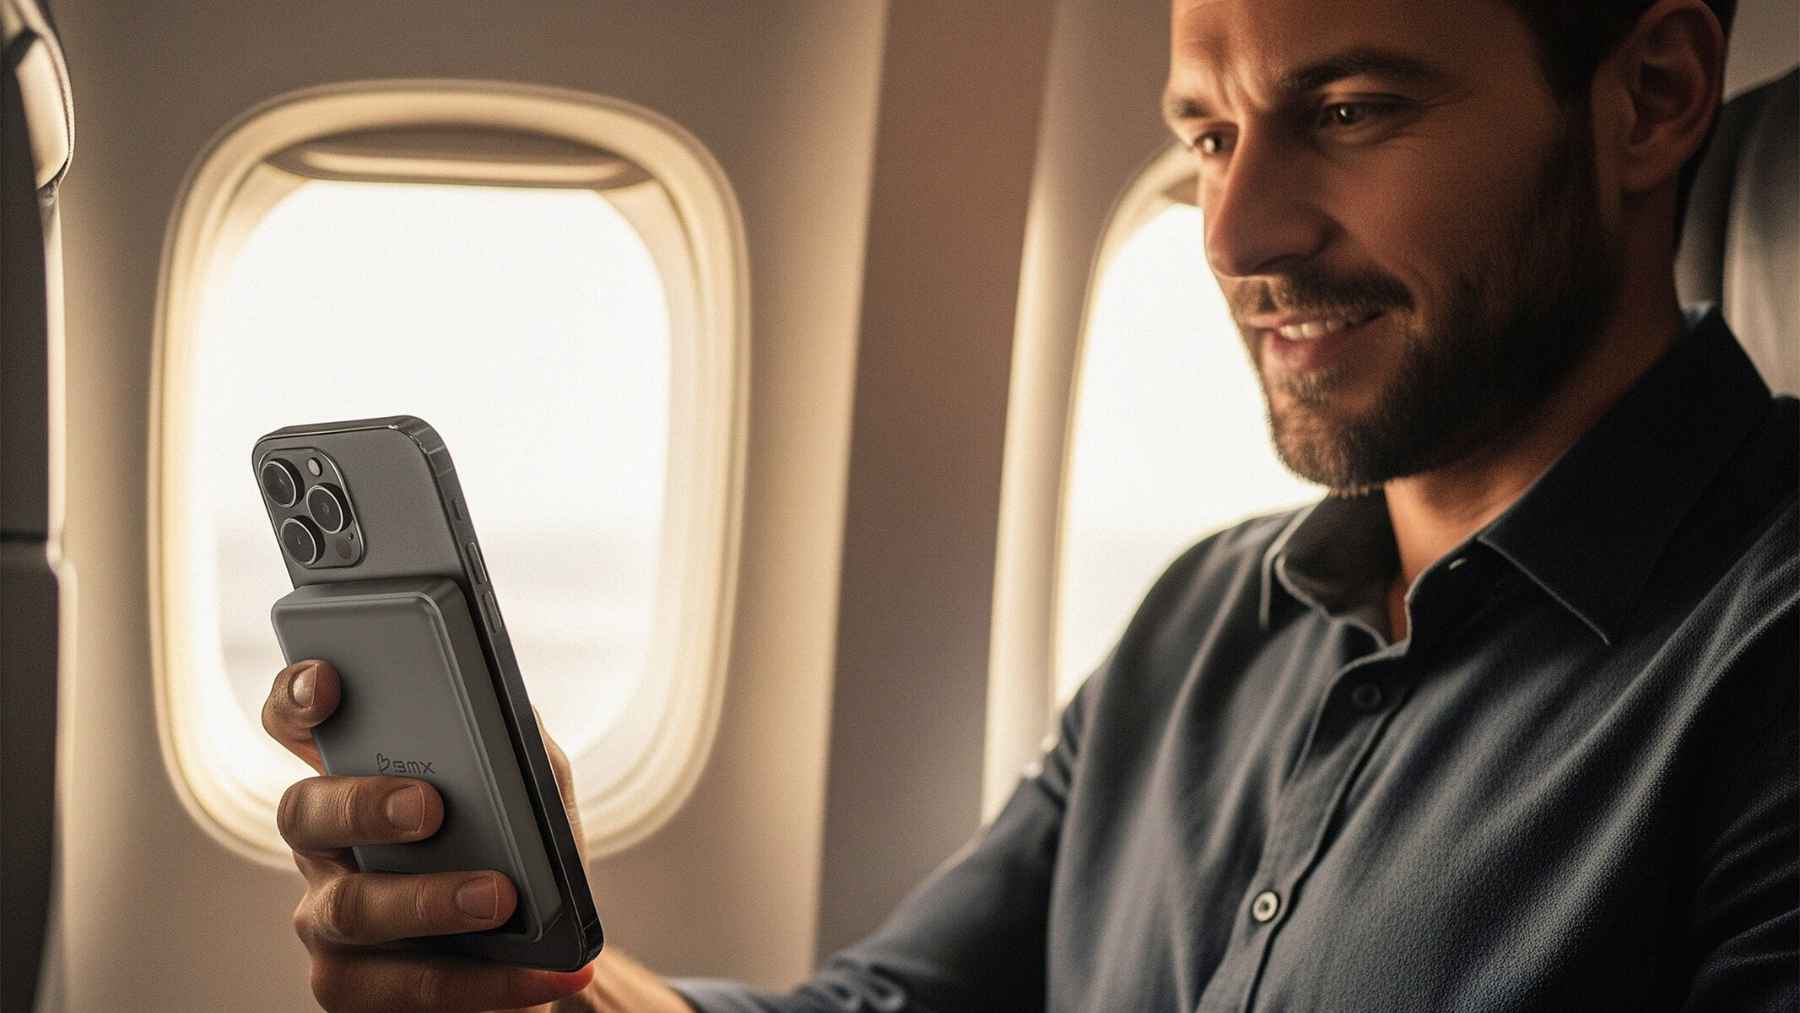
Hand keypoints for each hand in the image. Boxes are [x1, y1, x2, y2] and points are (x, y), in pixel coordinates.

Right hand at [264, 659, 593, 1011]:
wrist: (542, 952)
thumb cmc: (522, 850)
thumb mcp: (532, 788)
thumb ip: (520, 746)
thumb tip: (514, 719)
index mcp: (355, 775)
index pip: (295, 723)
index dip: (296, 697)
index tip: (329, 682)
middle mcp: (323, 844)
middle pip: (303, 812)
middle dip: (362, 805)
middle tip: (430, 807)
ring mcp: (326, 919)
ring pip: (348, 908)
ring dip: (427, 901)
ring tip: (501, 899)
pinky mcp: (352, 987)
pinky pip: (401, 988)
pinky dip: (486, 983)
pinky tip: (543, 978)